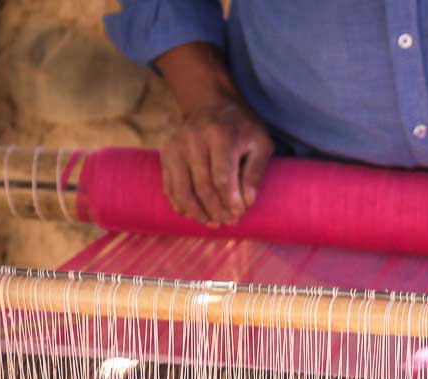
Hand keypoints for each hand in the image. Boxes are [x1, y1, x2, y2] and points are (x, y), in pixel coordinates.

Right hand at [160, 97, 272, 226]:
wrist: (212, 104)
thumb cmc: (242, 128)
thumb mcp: (261, 143)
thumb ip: (256, 172)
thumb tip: (247, 202)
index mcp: (221, 135)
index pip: (222, 178)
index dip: (230, 200)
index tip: (239, 214)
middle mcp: (194, 139)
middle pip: (203, 187)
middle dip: (216, 210)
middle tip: (229, 222)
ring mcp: (176, 146)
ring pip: (183, 190)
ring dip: (198, 213)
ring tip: (213, 223)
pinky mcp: (166, 154)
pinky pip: (170, 186)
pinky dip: (180, 204)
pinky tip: (192, 214)